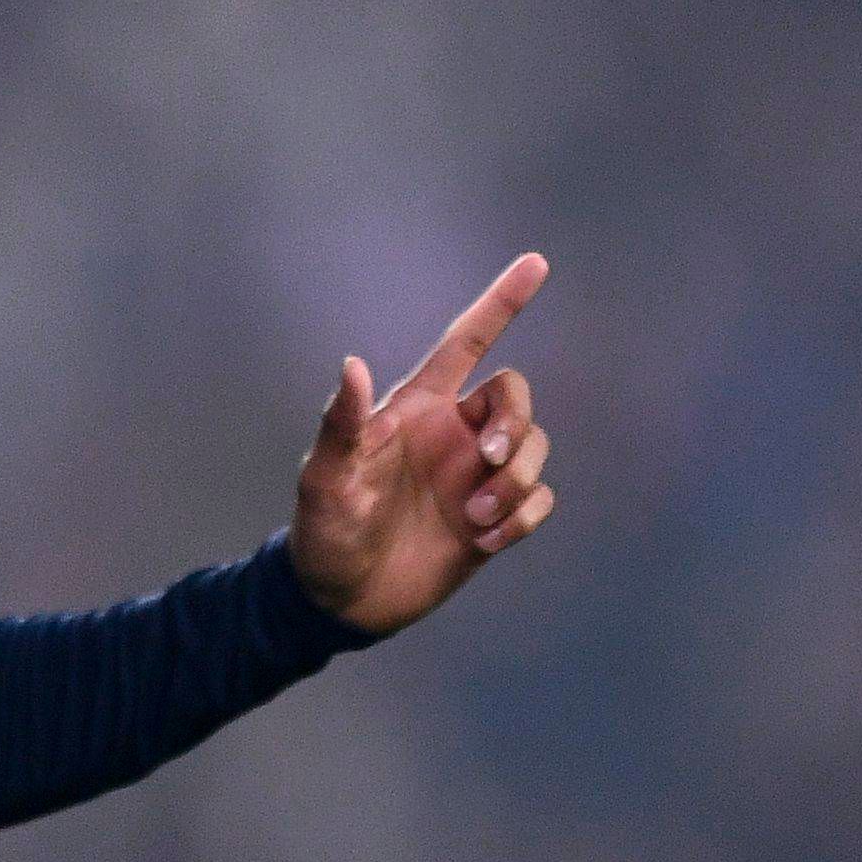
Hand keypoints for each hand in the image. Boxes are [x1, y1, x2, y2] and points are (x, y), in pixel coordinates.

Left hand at [289, 252, 558, 636]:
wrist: (340, 598)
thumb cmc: (323, 531)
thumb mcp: (324, 478)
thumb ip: (341, 424)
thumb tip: (352, 365)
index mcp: (416, 409)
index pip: (466, 342)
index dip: (500, 303)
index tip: (537, 263)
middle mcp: (453, 434)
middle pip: (515, 395)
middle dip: (515, 421)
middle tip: (489, 459)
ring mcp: (475, 476)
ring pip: (534, 448)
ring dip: (517, 479)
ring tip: (473, 516)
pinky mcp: (492, 519)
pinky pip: (538, 501)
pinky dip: (523, 516)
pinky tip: (485, 539)